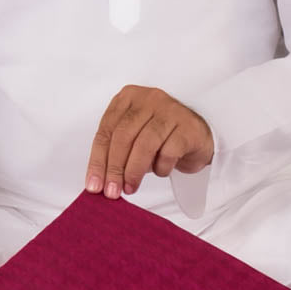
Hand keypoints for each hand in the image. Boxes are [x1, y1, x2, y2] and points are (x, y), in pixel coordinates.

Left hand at [85, 85, 213, 198]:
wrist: (196, 138)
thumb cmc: (160, 139)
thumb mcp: (133, 140)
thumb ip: (115, 153)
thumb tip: (99, 182)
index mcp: (128, 98)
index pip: (106, 131)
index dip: (97, 161)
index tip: (94, 186)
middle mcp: (148, 99)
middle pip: (123, 137)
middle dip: (114, 169)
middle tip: (112, 191)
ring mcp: (170, 110)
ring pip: (144, 144)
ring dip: (134, 171)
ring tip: (130, 188)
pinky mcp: (187, 126)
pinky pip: (168, 152)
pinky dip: (161, 168)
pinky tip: (161, 171)